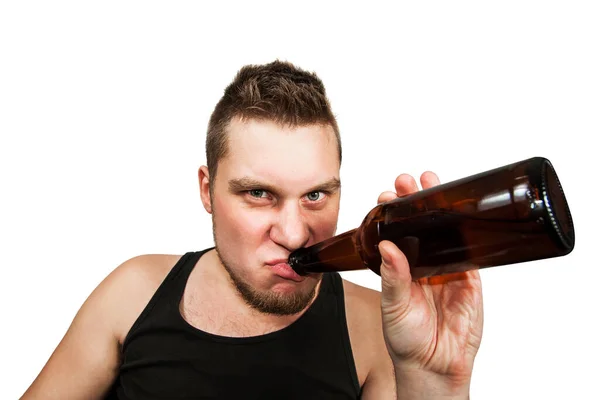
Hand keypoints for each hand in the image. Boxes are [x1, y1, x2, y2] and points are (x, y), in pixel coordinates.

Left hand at [377, 172, 483, 390]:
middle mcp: (424, 264)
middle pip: (422, 225)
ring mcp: (448, 269)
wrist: (435, 366)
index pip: (397, 232)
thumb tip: (387, 247)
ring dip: (443, 208)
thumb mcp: (394, 305)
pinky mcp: (470, 279)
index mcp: (401, 268)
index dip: (393, 212)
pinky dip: (469, 233)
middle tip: (412, 180)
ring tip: (436, 184)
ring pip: (446, 232)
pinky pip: (472, 252)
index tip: (388, 194)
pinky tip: (465, 214)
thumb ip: (393, 277)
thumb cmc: (406, 340)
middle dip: (418, 201)